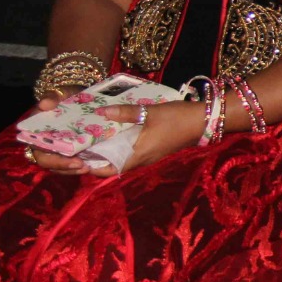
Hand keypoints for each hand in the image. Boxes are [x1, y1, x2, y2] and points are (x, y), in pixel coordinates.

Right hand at [24, 86, 91, 174]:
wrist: (79, 98)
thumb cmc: (65, 96)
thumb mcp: (60, 93)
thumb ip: (52, 97)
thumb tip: (44, 104)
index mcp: (36, 131)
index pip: (38, 148)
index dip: (50, 156)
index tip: (66, 156)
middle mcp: (44, 142)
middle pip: (47, 161)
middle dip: (63, 166)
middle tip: (81, 165)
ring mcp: (56, 148)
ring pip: (58, 166)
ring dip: (71, 170)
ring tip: (87, 168)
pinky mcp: (69, 152)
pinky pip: (69, 164)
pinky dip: (77, 167)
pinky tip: (90, 166)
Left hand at [86, 100, 205, 175]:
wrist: (204, 121)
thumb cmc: (177, 118)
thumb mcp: (149, 112)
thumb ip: (125, 112)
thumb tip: (100, 111)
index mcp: (138, 154)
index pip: (108, 169)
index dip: (91, 167)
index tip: (76, 159)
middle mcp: (142, 160)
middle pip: (113, 166)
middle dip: (96, 160)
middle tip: (81, 147)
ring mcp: (150, 156)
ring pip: (122, 160)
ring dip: (108, 154)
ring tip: (94, 140)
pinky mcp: (155, 150)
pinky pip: (131, 154)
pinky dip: (120, 149)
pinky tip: (115, 135)